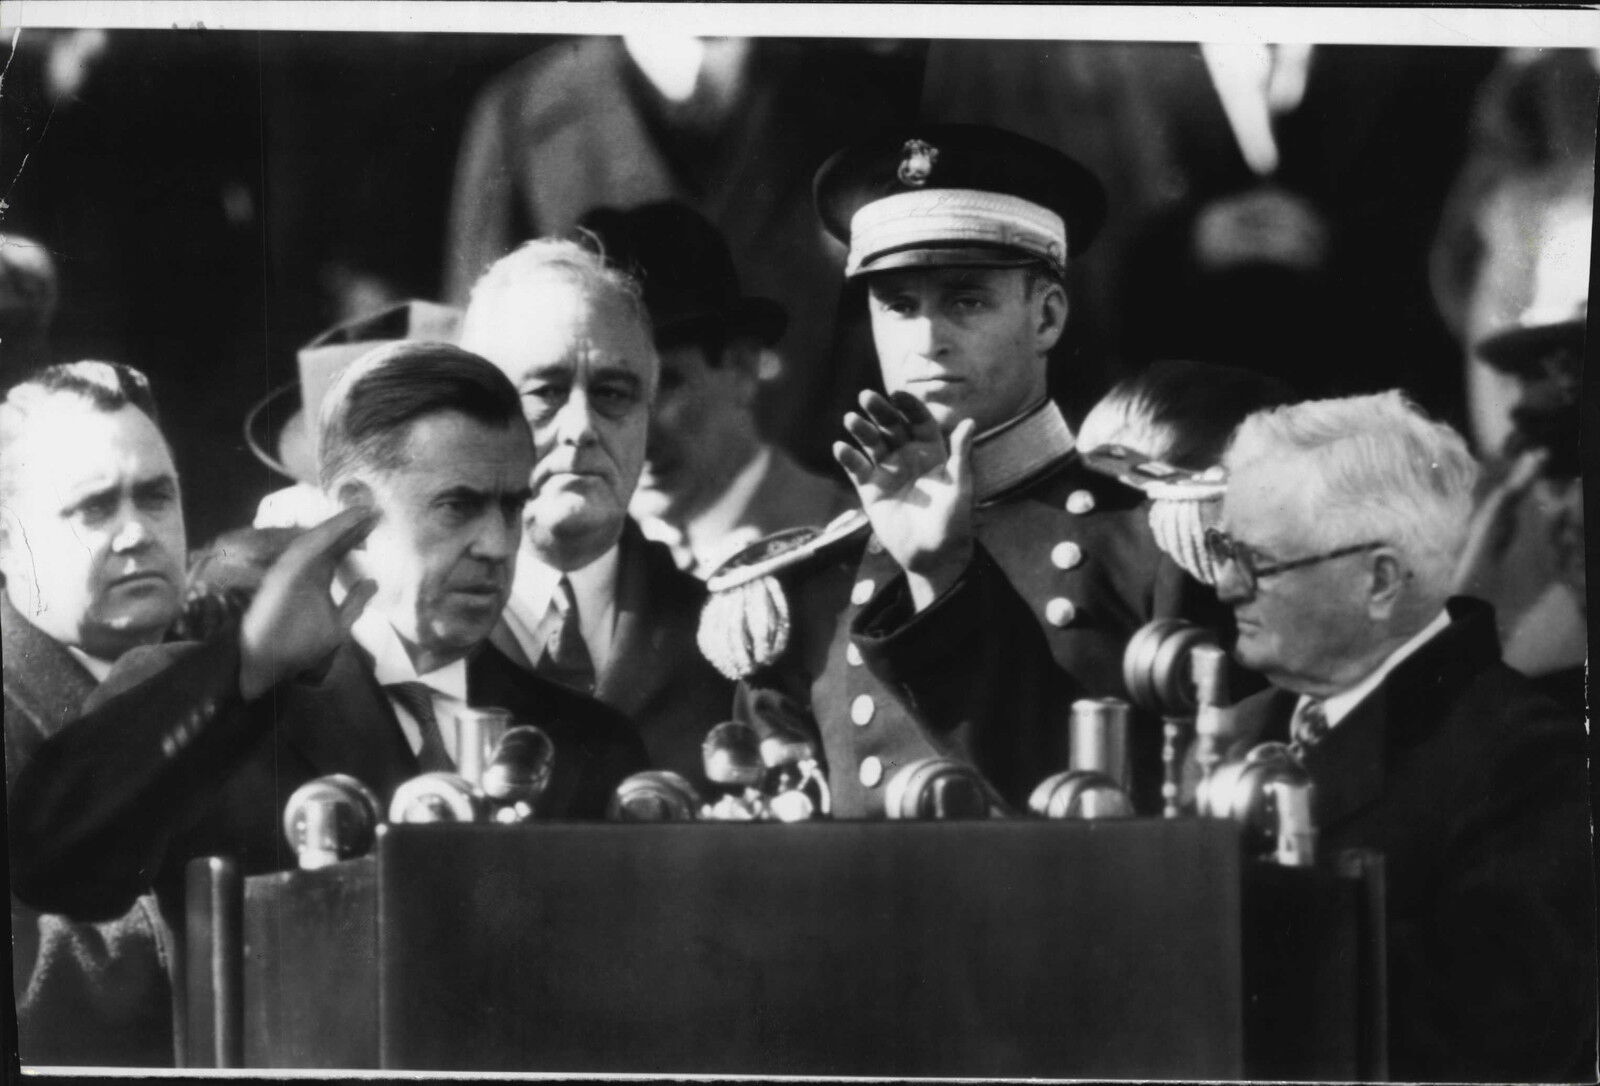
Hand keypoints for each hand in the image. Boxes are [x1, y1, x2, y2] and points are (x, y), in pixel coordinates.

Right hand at [238, 506, 378, 699]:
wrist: (270, 668)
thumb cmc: (299, 648)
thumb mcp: (338, 624)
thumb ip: (354, 602)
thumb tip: (374, 581)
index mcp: (316, 579)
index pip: (337, 551)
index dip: (355, 535)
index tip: (376, 520)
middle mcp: (303, 570)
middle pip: (329, 541)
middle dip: (351, 525)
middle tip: (374, 508)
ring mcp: (292, 570)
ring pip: (318, 540)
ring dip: (340, 524)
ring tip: (364, 510)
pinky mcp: (283, 574)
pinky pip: (306, 550)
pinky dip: (325, 535)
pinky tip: (345, 524)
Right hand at [834, 390, 975, 610]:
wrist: (933, 555)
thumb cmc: (953, 522)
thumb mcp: (960, 487)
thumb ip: (961, 454)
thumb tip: (970, 421)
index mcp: (932, 452)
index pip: (918, 421)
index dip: (908, 406)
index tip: (896, 394)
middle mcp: (908, 457)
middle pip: (891, 427)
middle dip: (880, 411)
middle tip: (866, 396)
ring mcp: (888, 472)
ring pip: (872, 444)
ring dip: (861, 430)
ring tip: (851, 419)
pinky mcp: (871, 490)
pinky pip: (857, 469)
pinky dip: (848, 458)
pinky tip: (840, 447)